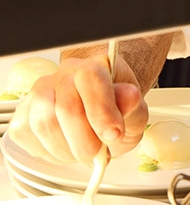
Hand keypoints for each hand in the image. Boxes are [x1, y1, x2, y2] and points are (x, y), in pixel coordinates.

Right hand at [8, 52, 149, 164]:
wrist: (101, 117)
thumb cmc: (117, 112)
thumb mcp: (135, 112)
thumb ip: (132, 105)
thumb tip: (129, 96)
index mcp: (95, 66)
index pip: (90, 79)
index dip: (101, 111)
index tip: (114, 134)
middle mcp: (65, 74)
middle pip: (65, 108)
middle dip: (84, 140)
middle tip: (98, 153)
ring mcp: (40, 92)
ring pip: (43, 124)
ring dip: (66, 149)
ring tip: (84, 151)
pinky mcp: (24, 112)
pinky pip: (27, 135)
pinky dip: (49, 151)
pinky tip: (66, 147)